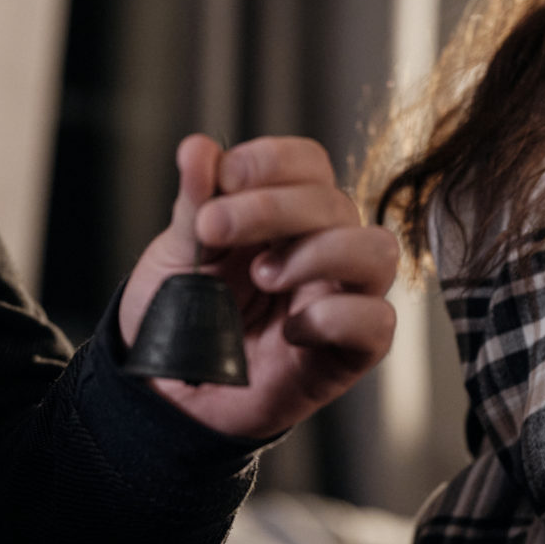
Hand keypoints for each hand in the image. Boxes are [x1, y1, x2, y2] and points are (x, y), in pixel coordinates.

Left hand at [118, 135, 398, 438]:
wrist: (166, 395)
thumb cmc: (180, 319)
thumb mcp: (177, 254)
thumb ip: (195, 204)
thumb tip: (198, 148)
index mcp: (284, 218)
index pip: (309, 165)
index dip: (271, 160)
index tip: (224, 177)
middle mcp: (322, 250)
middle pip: (337, 202)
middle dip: (272, 207)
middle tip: (213, 228)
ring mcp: (339, 300)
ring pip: (378, 251)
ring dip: (318, 253)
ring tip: (260, 277)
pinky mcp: (347, 353)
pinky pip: (377, 322)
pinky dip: (335, 316)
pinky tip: (288, 328)